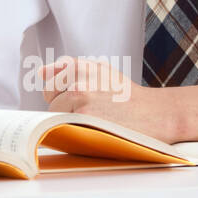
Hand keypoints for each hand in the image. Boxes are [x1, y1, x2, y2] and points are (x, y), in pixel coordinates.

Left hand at [39, 56, 197, 143]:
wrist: (156, 114)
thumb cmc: (126, 95)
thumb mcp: (100, 71)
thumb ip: (68, 68)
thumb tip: (41, 72)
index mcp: (78, 66)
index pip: (49, 86)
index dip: (63, 97)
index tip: (82, 101)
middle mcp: (77, 79)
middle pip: (51, 103)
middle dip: (65, 109)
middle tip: (94, 112)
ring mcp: (80, 100)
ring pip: (56, 117)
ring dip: (71, 122)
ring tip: (97, 120)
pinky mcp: (85, 120)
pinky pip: (65, 128)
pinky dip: (76, 132)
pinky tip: (96, 129)